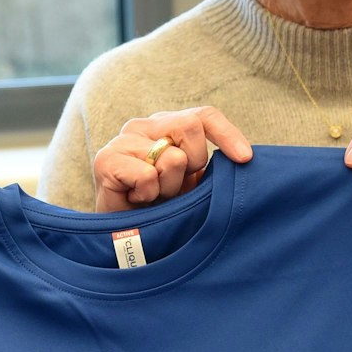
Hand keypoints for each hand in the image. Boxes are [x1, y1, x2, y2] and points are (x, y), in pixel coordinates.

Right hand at [90, 106, 253, 211]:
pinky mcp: (106, 159)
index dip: (227, 134)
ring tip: (153, 196)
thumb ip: (207, 165)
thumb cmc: (160, 207)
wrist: (122, 236)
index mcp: (166, 126)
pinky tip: (136, 200)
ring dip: (168, 187)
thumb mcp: (191, 183)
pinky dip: (148, 195)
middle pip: (190, 127)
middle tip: (176, 188)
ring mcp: (123, 140)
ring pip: (172, 157)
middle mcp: (144, 126)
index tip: (245, 159)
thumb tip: (243, 158)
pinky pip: (147, 176)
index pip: (203, 115)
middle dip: (194, 164)